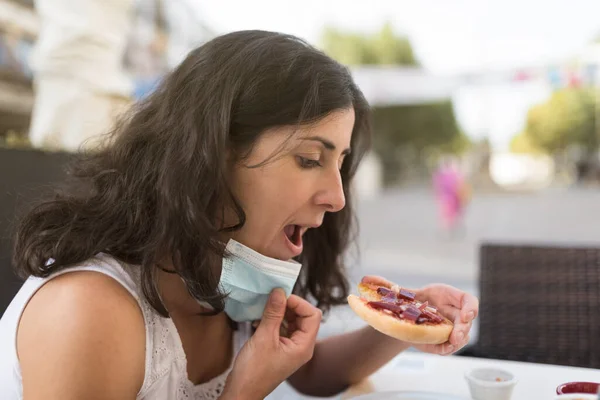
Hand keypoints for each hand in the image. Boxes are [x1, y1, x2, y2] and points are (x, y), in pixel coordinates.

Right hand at [221, 289, 321, 399]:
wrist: (241, 392)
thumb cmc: (253, 371)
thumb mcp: (263, 337)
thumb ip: (273, 313)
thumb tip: (280, 291)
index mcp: (304, 346)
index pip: (313, 315)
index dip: (299, 303)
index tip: (281, 297)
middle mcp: (301, 347)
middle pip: (304, 317)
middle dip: (289, 306)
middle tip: (272, 300)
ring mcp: (291, 348)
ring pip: (292, 322)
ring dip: (280, 313)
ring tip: (264, 310)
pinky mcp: (280, 349)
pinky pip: (282, 328)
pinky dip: (273, 321)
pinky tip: (259, 320)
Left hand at [361, 276, 478, 355]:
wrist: (406, 317)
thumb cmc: (410, 301)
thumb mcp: (402, 293)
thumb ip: (388, 285)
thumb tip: (366, 278)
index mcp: (447, 296)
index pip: (468, 300)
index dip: (471, 307)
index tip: (467, 314)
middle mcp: (453, 312)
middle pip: (467, 321)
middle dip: (463, 328)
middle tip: (455, 336)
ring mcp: (451, 328)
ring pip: (461, 336)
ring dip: (457, 341)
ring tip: (448, 344)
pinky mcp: (444, 341)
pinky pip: (450, 347)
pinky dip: (446, 348)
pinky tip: (440, 349)